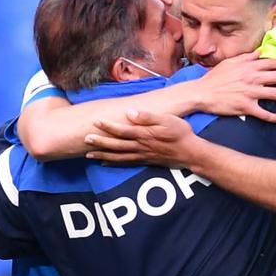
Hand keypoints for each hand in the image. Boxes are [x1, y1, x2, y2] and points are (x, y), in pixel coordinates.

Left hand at [85, 107, 202, 166]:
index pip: (122, 130)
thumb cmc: (180, 133)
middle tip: (85, 139)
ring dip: (102, 155)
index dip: (108, 126)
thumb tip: (130, 113)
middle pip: (116, 145)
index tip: (96, 122)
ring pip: (117, 156)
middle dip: (100, 142)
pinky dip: (113, 163)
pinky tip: (104, 162)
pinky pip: (125, 163)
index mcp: (144, 134)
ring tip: (88, 154)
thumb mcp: (167, 119)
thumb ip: (148, 116)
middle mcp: (140, 146)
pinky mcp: (144, 161)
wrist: (190, 152)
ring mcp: (141, 155)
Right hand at [184, 53, 275, 121]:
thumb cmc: (214, 78)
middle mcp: (253, 78)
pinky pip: (264, 113)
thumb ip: (247, 57)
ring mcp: (250, 93)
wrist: (200, 93)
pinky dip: (274, 117)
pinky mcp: (246, 107)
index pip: (274, 63)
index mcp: (250, 66)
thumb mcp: (230, 62)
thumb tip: (260, 52)